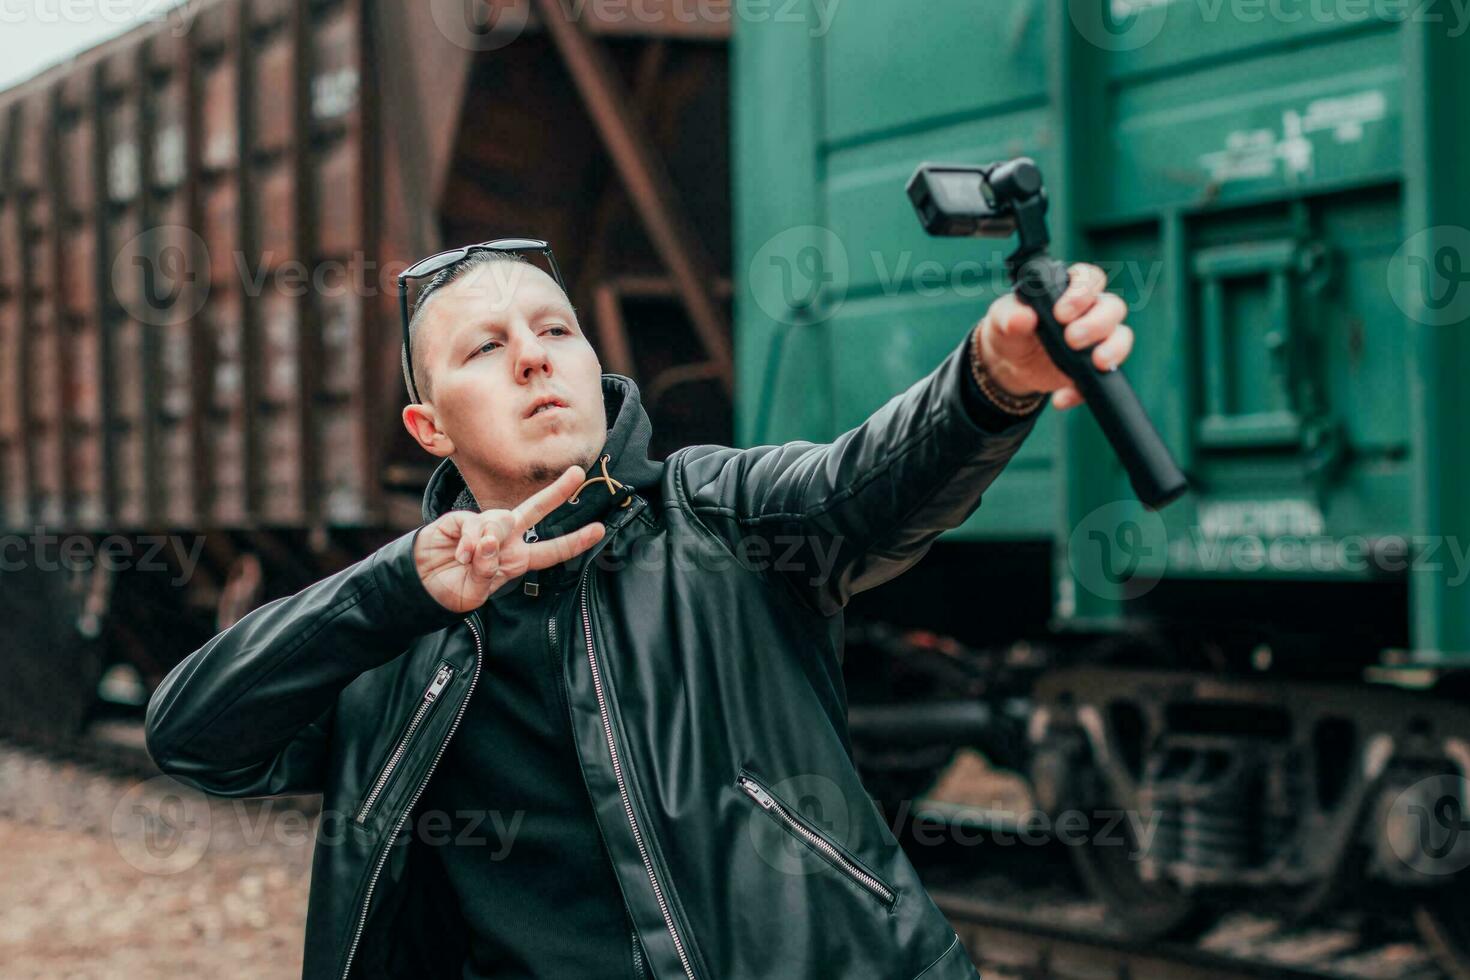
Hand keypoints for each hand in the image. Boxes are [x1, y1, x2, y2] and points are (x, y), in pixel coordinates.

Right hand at [413, 465, 605, 612]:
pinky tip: (460, 554)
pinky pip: (474, 525)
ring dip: (486, 542)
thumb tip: (490, 542)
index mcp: (517, 559)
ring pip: (500, 520)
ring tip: (469, 560)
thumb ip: (487, 569)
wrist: (422, 584)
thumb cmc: (455, 589)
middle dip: (557, 491)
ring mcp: (486, 527)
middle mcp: (506, 539)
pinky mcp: (462, 520)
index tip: (599, 530)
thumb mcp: (476, 590)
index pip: (551, 551)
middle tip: (577, 473)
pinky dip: (469, 542)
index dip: (575, 541)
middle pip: (536, 510)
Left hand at [975, 263, 1134, 410]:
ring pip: (1122, 336)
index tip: (1062, 313)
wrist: (1009, 365)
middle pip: (1113, 307)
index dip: (1083, 292)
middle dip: (1097, 323)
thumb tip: (1022, 316)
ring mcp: (1097, 338)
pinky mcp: (1095, 366)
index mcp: (1068, 290)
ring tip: (1095, 364)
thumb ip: (1010, 316)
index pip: (1090, 278)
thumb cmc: (1010, 330)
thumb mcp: (1001, 321)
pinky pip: (1105, 377)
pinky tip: (1062, 397)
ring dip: (1113, 350)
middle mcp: (1090, 310)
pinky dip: (1084, 389)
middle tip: (1072, 339)